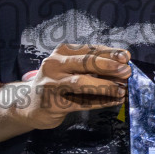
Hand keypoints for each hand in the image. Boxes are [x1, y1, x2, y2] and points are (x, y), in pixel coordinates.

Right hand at [7, 42, 129, 130]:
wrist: (27, 104)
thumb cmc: (55, 83)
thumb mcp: (69, 68)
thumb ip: (91, 65)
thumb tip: (122, 64)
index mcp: (61, 52)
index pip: (88, 49)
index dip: (109, 52)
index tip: (126, 56)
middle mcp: (54, 65)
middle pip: (85, 63)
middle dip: (108, 66)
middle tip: (126, 71)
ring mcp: (52, 84)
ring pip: (82, 83)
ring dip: (105, 86)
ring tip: (122, 89)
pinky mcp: (53, 104)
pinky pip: (81, 102)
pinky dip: (100, 102)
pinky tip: (114, 101)